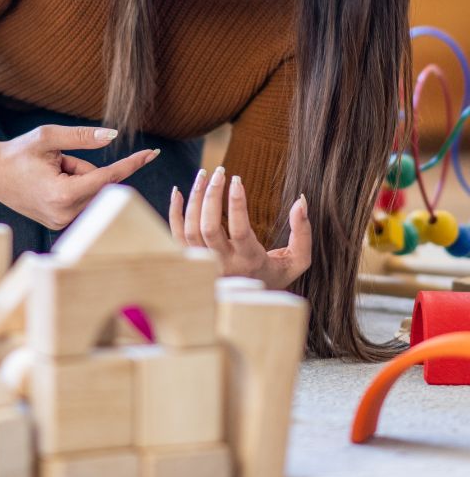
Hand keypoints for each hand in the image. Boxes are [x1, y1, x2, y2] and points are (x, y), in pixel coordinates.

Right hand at [0, 126, 160, 231]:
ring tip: (49, 174)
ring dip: (78, 178)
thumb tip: (113, 136)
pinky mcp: (59, 224)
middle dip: (84, 168)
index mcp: (63, 194)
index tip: (152, 153)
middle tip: (57, 162)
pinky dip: (73, 189)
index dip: (131, 163)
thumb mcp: (48, 137)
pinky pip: (81, 201)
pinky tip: (50, 185)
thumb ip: (82, 137)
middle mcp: (64, 214)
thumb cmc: (18, 152)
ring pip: (91, 192)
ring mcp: (61, 223)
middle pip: (98, 184)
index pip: (108, 177)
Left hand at [169, 166, 311, 288]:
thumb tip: (301, 201)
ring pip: (191, 230)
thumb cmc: (275, 275)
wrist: (249, 305)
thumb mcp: (298, 260)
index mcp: (250, 261)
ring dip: (194, 199)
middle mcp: (224, 264)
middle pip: (209, 228)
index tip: (237, 180)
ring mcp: (205, 264)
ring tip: (204, 174)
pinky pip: (175, 236)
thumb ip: (303, 233)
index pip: (240, 230)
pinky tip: (178, 191)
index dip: (236, 204)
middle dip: (212, 196)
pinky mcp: (190, 261)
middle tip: (220, 171)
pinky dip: (174, 213)